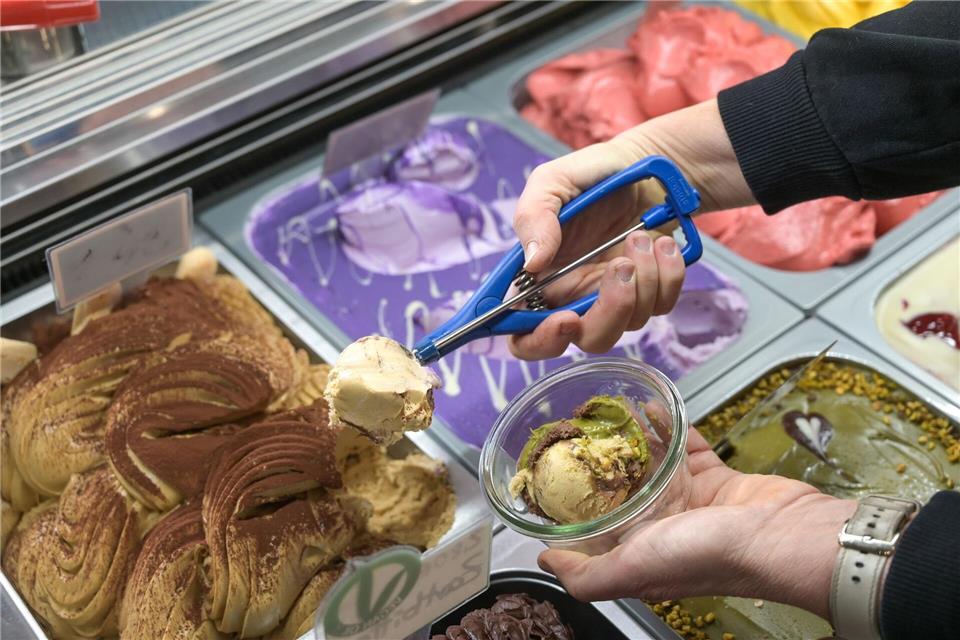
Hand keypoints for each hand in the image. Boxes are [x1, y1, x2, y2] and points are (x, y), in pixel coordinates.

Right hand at [509, 99, 753, 359]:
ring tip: (640, 235)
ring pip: (628, 324)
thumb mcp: (552, 182)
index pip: (524, 334)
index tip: (565, 320)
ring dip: (642, 278)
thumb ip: (534, 218)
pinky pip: (661, 304)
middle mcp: (574, 297)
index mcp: (539, 280)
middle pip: (584, 339)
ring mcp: (613, 298)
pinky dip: (667, 273)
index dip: (539, 340)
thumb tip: (532, 263)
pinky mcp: (650, 293)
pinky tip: (661, 242)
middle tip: (620, 269)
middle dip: (607, 313)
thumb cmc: (591, 175)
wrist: (645, 166)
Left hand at [537, 427, 855, 619]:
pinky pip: (686, 445)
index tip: (554, 470)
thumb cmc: (708, 555)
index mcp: (639, 552)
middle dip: (600, 461)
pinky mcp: (713, 475)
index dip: (574, 502)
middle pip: (621, 488)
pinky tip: (652, 406)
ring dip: (632, 437)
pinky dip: (670, 426)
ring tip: (609, 410)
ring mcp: (688, 498)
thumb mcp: (632, 571)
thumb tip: (545, 563)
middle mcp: (661, 526)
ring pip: (651, 462)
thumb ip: (586, 575)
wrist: (778, 533)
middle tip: (579, 429)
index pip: (596, 526)